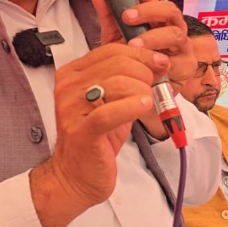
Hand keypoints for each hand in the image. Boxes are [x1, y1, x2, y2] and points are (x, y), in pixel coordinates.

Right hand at [30, 43, 163, 226]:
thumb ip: (126, 79)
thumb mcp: (111, 101)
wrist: (76, 175)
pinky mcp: (81, 131)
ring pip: (117, 83)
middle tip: (153, 88)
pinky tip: (144, 108)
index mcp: (72, 74)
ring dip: (142, 91)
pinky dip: (133, 107)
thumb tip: (155, 60)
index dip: (140, 54)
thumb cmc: (97, 138)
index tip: (159, 62)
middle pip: (117, 64)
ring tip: (147, 102)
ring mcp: (71, 108)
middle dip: (144, 73)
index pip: (110, 50)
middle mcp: (68, 87)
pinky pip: (111, 112)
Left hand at [88, 0, 191, 139]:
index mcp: (155, 19)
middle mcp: (172, 28)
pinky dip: (162, 62)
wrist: (142, 94)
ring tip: (134, 44)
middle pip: (169, 10)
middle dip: (148, 10)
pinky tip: (149, 65)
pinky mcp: (186, 67)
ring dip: (154, 37)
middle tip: (127, 16)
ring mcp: (181, 47)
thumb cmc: (133, 62)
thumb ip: (108, 16)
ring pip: (175, 34)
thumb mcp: (116, 38)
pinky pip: (177, 61)